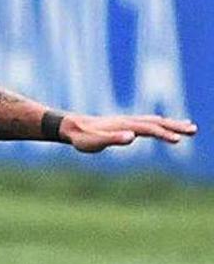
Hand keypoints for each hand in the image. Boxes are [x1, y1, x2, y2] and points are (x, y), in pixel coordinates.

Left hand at [61, 114, 197, 152]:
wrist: (70, 127)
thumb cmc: (81, 137)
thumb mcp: (95, 142)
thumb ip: (112, 139)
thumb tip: (132, 136)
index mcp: (124, 125)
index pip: (149, 129)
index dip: (164, 134)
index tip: (178, 140)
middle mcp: (128, 121)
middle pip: (156, 122)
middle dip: (175, 126)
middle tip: (194, 130)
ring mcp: (126, 121)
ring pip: (154, 121)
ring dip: (172, 123)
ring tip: (189, 127)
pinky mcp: (123, 124)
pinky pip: (147, 122)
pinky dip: (160, 123)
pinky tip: (163, 126)